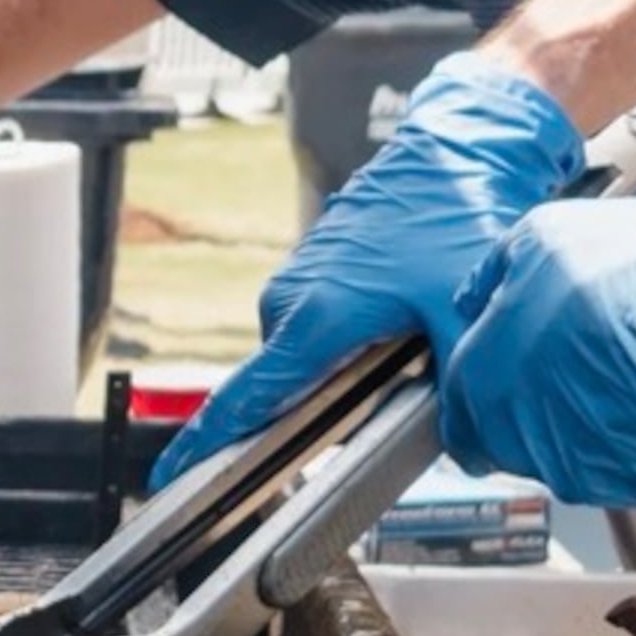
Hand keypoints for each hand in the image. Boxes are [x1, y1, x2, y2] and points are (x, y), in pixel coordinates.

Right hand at [148, 56, 585, 489]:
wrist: (448, 154)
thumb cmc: (452, 223)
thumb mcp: (465, 315)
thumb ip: (463, 388)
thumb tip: (470, 444)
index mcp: (314, 321)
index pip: (243, 400)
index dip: (201, 446)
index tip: (165, 480)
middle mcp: (289, 303)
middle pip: (284, 387)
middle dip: (322, 407)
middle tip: (388, 395)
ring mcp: (294, 284)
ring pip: (305, 356)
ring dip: (342, 367)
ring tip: (405, 345)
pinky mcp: (308, 271)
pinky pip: (314, 327)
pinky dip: (345, 338)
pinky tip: (397, 319)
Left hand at [435, 200, 635, 506]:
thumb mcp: (545, 236)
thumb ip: (497, 274)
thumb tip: (479, 294)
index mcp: (484, 391)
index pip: (458, 413)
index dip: (483, 385)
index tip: (507, 366)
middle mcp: (525, 445)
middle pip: (515, 434)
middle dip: (537, 399)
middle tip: (580, 353)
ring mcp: (590, 473)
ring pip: (574, 447)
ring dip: (591, 413)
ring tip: (632, 359)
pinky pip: (634, 457)